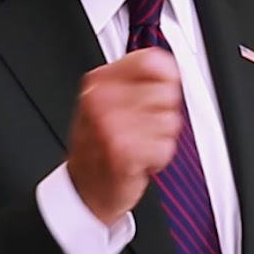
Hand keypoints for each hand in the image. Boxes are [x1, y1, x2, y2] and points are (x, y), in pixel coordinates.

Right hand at [67, 47, 182, 224]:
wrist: (82, 192)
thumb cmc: (99, 147)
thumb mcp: (107, 102)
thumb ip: (137, 80)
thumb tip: (169, 66)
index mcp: (99, 81)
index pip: (153, 61)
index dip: (166, 78)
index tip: (157, 94)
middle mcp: (102, 99)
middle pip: (167, 92)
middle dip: (163, 114)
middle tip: (140, 129)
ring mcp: (112, 125)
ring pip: (170, 121)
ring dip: (160, 138)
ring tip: (138, 145)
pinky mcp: (124, 151)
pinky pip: (165, 147)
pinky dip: (158, 158)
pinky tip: (138, 161)